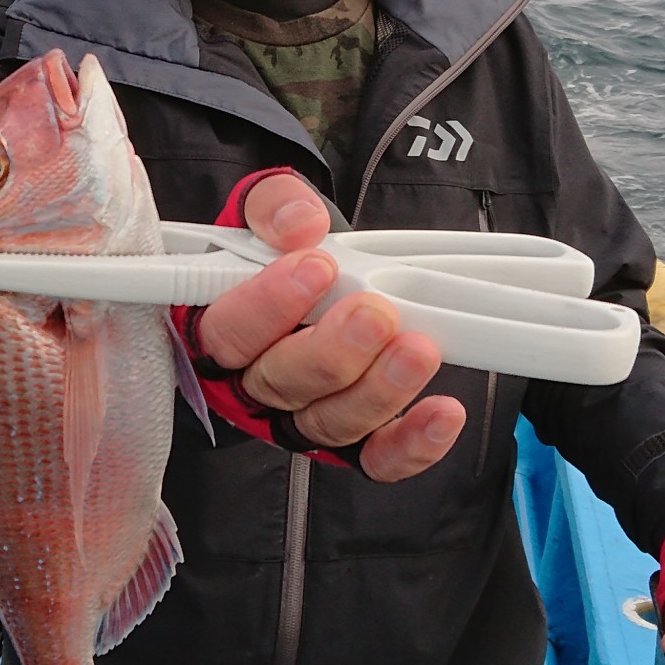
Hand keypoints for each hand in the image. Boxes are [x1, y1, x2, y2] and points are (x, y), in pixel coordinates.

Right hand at [194, 173, 465, 482]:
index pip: (230, 331)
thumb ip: (274, 206)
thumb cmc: (283, 250)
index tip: (317, 268)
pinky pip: (376, 458)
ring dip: (377, 390)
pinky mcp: (350, 440)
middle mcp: (255, 381)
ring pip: (330, 422)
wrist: (322, 272)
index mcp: (222, 327)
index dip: (269, 306)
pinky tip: (442, 413)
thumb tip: (298, 225)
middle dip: (332, 350)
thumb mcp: (267, 209)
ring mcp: (302, 416)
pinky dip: (411, 443)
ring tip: (416, 351)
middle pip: (280, 383)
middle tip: (374, 314)